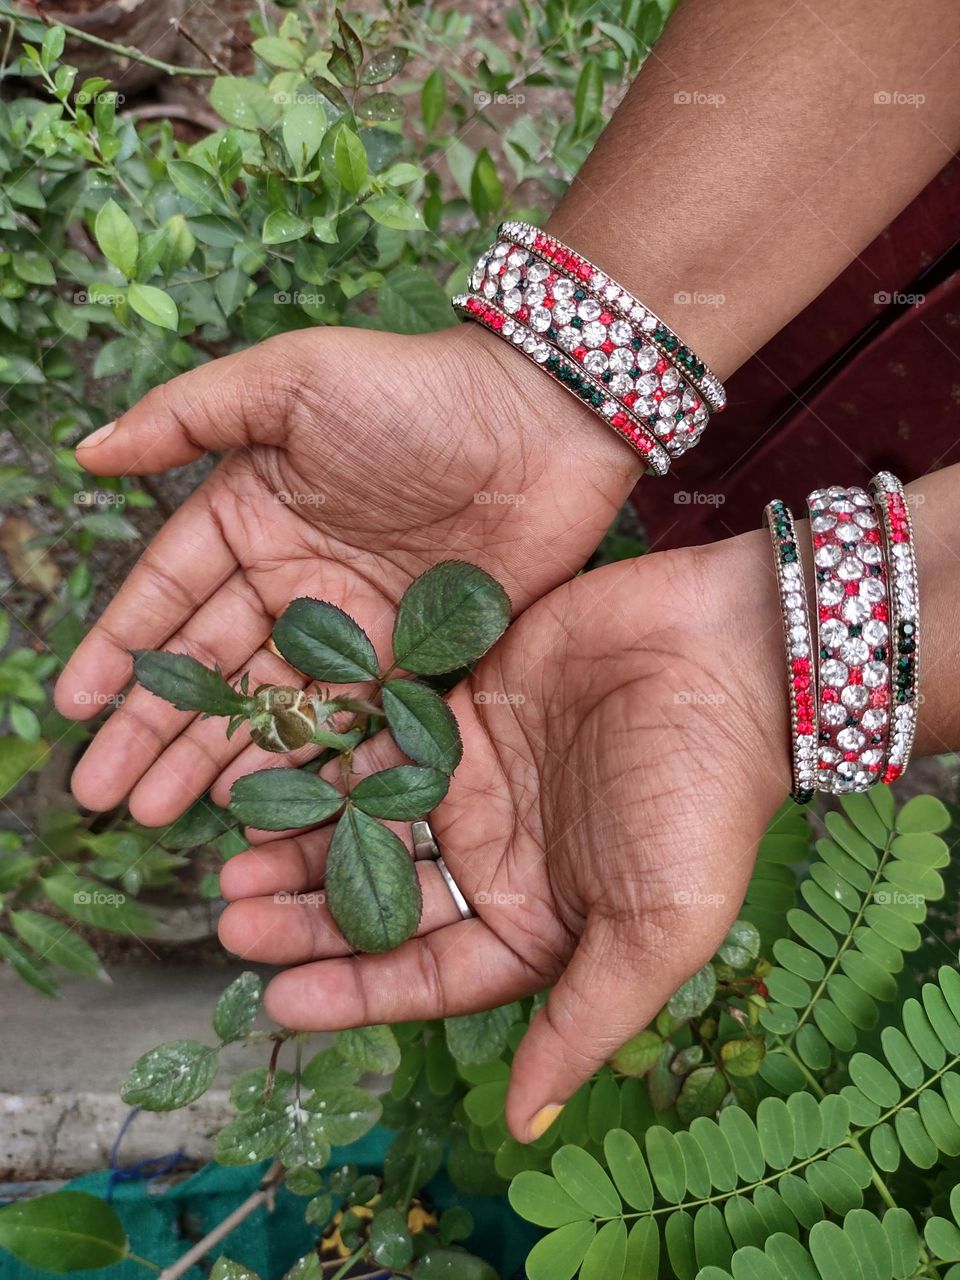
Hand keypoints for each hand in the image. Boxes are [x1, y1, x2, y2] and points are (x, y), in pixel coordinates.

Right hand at [54, 323, 640, 824]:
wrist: (545, 420)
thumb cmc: (416, 389)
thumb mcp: (291, 380)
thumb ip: (188, 416)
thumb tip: (88, 453)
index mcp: (253, 517)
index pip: (169, 595)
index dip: (121, 650)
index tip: (77, 707)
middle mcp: (295, 580)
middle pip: (209, 667)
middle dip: (152, 728)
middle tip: (104, 792)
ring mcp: (355, 625)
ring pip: (271, 706)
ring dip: (214, 759)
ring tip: (163, 812)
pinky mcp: (417, 659)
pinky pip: (354, 723)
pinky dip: (311, 765)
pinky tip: (263, 804)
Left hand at [216, 530, 790, 1141]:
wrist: (729, 656)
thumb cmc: (705, 801)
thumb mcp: (655, 930)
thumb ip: (585, 1022)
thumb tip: (523, 1127)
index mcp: (537, 920)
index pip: (429, 974)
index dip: (354, 994)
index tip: (278, 1004)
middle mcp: (496, 856)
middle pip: (381, 898)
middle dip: (307, 915)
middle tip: (233, 920)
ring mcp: (473, 780)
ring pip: (367, 822)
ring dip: (302, 842)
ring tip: (236, 857)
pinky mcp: (462, 707)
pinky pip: (376, 739)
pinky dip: (325, 757)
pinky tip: (270, 770)